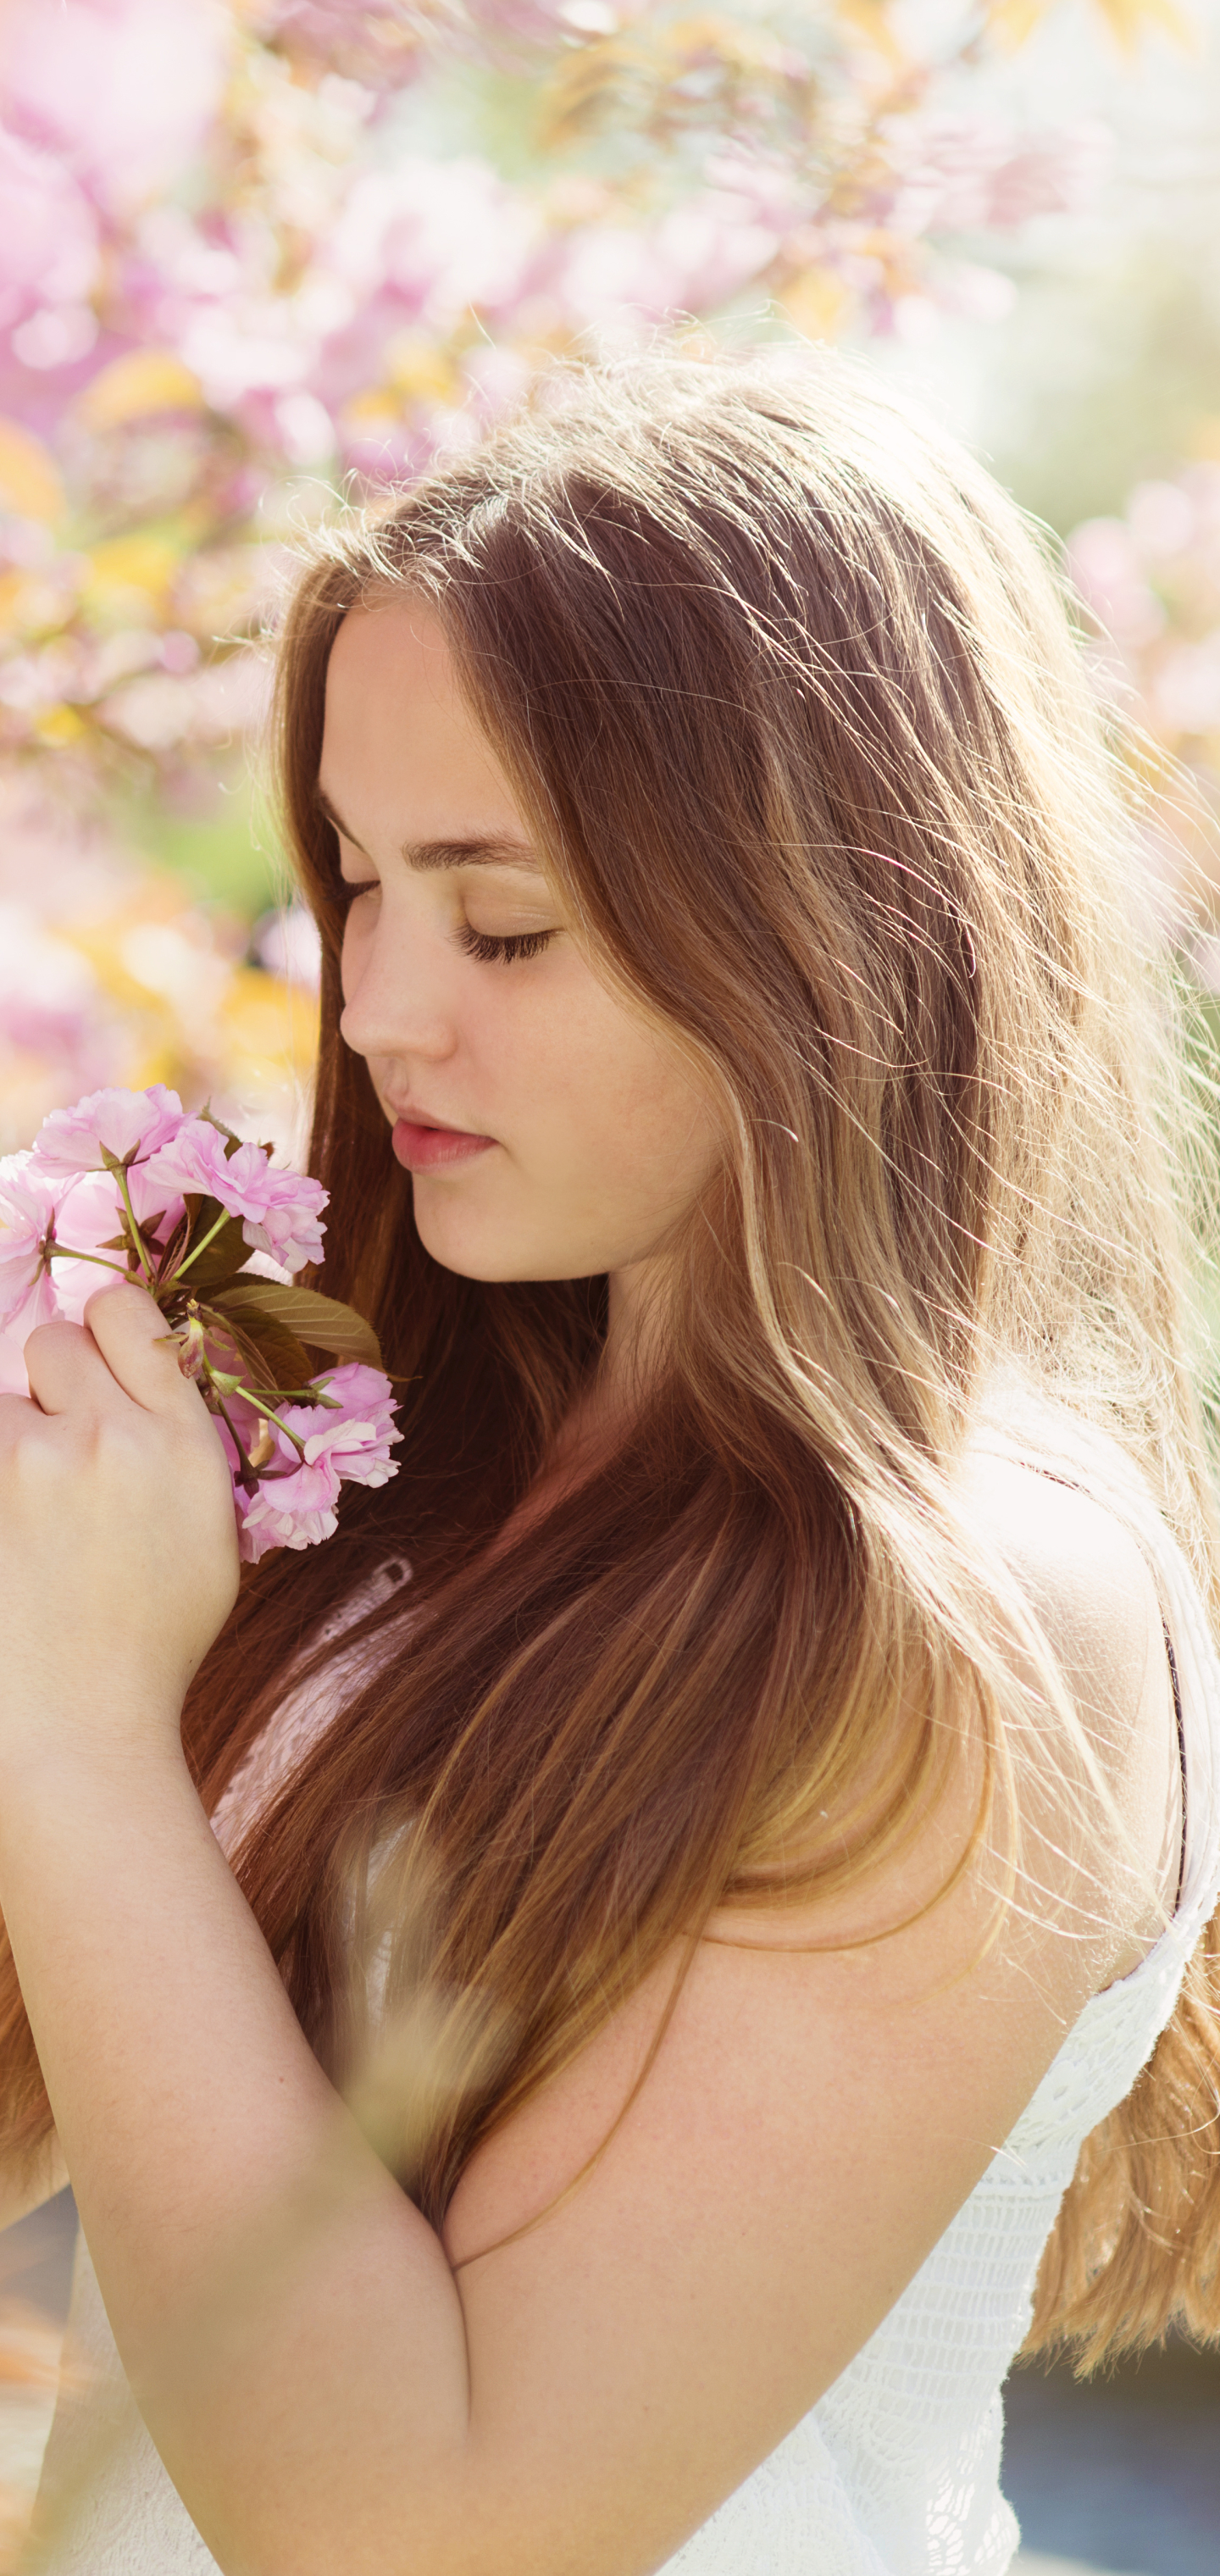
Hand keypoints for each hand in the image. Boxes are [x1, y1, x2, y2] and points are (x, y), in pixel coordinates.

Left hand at [0, 1284, 239, 1759]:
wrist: (80, 1731)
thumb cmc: (145, 1646)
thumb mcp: (206, 1540)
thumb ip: (177, 1449)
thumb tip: (137, 1384)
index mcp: (183, 1443)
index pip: (129, 1314)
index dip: (104, 1330)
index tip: (95, 1367)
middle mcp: (112, 1436)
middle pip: (55, 1343)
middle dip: (51, 1390)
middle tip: (54, 1463)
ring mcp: (33, 1463)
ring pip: (0, 1404)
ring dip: (8, 1448)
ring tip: (25, 1524)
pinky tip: (11, 1544)